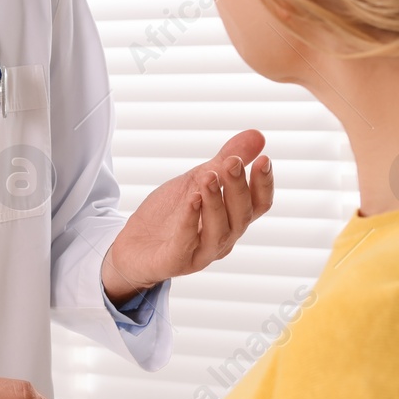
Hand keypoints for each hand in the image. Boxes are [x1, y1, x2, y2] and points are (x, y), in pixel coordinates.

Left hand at [102, 129, 271, 301]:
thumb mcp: (196, 180)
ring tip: (208, 176)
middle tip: (232, 162)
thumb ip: (224, 161)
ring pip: (219, 231)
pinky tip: (190, 199)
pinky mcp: (177, 262)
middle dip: (238, 187)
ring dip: (215, 202)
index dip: (264, 184)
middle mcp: (224, 238)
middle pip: (241, 215)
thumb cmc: (171, 214)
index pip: (258, 205)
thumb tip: (257, 136)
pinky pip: (187, 241)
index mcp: (232, 219)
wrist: (135, 245)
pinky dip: (190, 220)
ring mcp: (202, 253)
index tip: (263, 159)